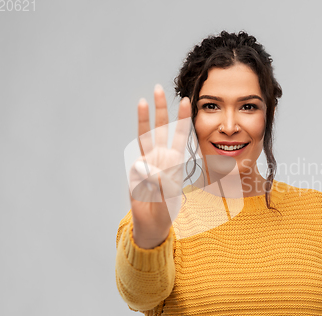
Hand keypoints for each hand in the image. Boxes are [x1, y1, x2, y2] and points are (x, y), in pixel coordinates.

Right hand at [128, 84, 190, 248]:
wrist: (152, 221)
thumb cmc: (166, 208)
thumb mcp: (170, 195)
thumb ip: (161, 181)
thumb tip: (146, 167)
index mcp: (175, 161)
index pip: (180, 135)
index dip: (182, 119)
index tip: (186, 101)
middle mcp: (161, 156)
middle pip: (161, 128)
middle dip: (161, 109)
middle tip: (159, 89)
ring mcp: (147, 161)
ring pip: (145, 135)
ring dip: (145, 117)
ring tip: (143, 100)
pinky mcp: (135, 170)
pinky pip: (137, 160)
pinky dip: (141, 160)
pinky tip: (145, 160)